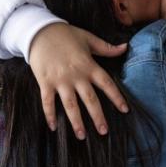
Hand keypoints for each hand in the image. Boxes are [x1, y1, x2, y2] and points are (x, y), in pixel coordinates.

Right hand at [28, 23, 128, 138]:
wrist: (39, 31)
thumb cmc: (65, 34)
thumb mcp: (88, 38)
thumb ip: (106, 47)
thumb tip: (125, 47)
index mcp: (88, 65)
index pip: (106, 83)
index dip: (116, 97)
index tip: (125, 110)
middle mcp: (76, 75)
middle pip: (89, 99)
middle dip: (98, 117)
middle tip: (104, 132)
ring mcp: (60, 80)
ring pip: (70, 105)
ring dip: (76, 121)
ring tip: (82, 136)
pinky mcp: (45, 82)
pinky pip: (47, 102)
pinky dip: (50, 115)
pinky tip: (54, 127)